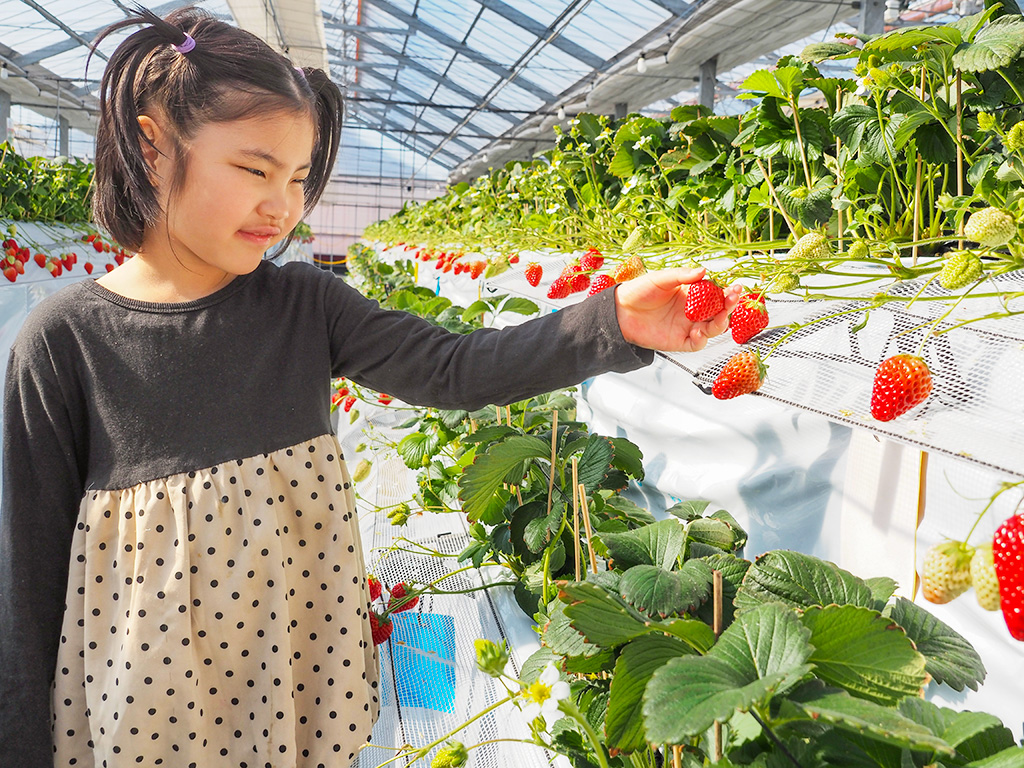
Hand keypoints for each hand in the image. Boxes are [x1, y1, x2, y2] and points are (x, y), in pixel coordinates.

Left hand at [613, 267, 742, 351]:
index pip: (716, 293)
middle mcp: (692, 311)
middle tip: (733, 298)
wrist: (619, 312)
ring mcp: (687, 326)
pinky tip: (698, 331)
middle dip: (729, 306)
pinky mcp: (679, 341)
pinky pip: (698, 343)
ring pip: (713, 328)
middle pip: (719, 311)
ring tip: (721, 314)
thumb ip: (682, 276)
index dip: (727, 292)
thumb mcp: (661, 279)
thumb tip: (703, 271)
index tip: (735, 287)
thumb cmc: (638, 292)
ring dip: (720, 322)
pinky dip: (702, 339)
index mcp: (691, 294)